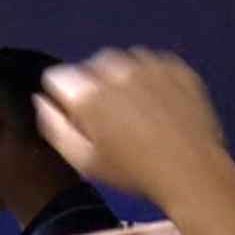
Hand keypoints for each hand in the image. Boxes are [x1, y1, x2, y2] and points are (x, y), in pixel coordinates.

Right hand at [35, 49, 226, 203]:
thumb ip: (55, 127)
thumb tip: (41, 100)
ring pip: (123, 62)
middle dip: (95, 85)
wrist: (193, 171)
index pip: (58, 77)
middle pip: (91, 66)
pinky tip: (159, 104)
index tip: (78, 116)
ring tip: (137, 111)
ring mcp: (149, 64)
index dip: (65, 97)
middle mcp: (115, 69)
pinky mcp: (176, 67)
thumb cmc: (133, 173)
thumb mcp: (84, 161)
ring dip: (123, 79)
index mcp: (87, 92)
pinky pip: (153, 64)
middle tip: (110, 116)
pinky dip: (151, 78)